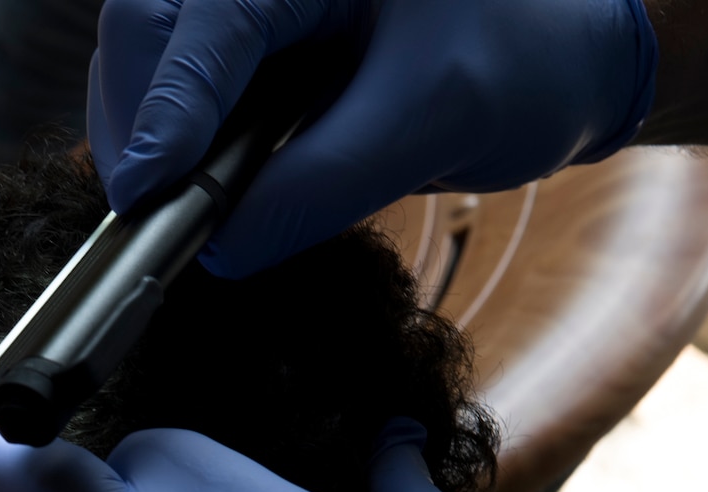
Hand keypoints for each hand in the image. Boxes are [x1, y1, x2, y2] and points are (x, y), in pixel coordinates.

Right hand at [87, 0, 657, 276]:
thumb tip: (220, 250)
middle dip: (136, 120)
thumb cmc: (526, 59)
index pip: (205, 21)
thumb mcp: (432, 121)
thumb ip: (320, 185)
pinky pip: (180, 84)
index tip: (147, 194)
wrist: (571, 57)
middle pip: (147, 26)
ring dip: (143, 135)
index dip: (166, 108)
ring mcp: (255, 5)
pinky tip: (186, 189)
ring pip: (148, 55)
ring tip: (160, 208)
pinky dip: (171, 140)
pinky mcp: (253, 45)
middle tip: (142, 211)